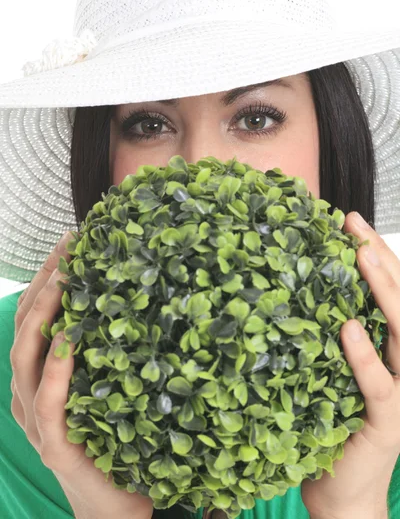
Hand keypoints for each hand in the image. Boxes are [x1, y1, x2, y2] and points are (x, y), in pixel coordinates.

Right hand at [10, 231, 152, 518]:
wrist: (114, 506)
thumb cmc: (115, 439)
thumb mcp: (107, 385)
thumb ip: (109, 350)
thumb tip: (142, 299)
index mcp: (39, 377)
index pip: (34, 317)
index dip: (47, 277)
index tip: (71, 241)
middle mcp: (28, 393)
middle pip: (25, 328)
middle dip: (44, 283)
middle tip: (69, 246)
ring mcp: (36, 420)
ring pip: (25, 359)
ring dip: (43, 316)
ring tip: (63, 280)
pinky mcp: (53, 445)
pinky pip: (49, 402)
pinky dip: (55, 370)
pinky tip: (68, 342)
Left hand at [301, 211, 399, 518]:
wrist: (342, 490)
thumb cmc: (331, 423)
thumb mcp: (329, 370)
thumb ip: (324, 334)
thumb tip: (295, 291)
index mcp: (393, 349)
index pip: (390, 294)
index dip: (377, 256)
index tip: (350, 222)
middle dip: (381, 259)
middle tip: (354, 223)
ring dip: (384, 292)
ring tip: (361, 256)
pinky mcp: (389, 423)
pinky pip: (380, 384)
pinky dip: (366, 355)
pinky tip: (350, 328)